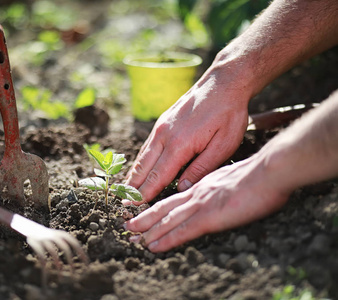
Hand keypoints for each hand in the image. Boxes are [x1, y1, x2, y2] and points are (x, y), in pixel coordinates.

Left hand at [124, 156, 290, 251]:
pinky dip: (165, 239)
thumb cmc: (259, 175)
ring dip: (148, 230)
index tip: (144, 212)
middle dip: (144, 218)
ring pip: (167, 220)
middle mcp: (196, 194)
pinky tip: (154, 246)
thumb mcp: (233, 177)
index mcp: (203, 185)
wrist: (268, 171)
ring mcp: (200, 205)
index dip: (157, 206)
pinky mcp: (208, 217)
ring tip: (133, 238)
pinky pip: (182, 231)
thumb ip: (220, 187)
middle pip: (164, 207)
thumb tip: (216, 194)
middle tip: (127, 226)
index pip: (174, 197)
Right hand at [125, 71, 249, 202]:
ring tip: (126, 188)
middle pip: (144, 166)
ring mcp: (161, 126)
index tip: (132, 206)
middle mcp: (164, 135)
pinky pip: (148, 145)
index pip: (158, 175)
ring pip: (143, 155)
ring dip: (134, 173)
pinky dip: (140, 159)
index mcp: (179, 144)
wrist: (224, 83)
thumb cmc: (228, 115)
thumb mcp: (223, 146)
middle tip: (122, 201)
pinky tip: (140, 167)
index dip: (145, 193)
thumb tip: (180, 188)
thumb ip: (200, 169)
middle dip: (133, 186)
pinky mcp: (163, 121)